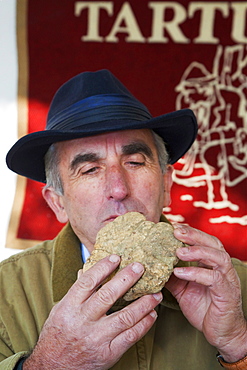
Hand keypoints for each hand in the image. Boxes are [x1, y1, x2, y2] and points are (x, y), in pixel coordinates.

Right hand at [23, 255, 161, 369]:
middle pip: (107, 295)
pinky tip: (152, 315)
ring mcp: (96, 338)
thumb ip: (75, 292)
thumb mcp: (60, 310)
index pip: (87, 282)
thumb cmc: (57, 336)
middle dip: (126, 279)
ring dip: (143, 303)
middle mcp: (83, 321)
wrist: (53, 368)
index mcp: (69, 307)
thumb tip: (87, 270)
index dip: (102, 268)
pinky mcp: (108, 353)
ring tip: (156, 294)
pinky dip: (144, 324)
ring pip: (124, 317)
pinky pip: (130, 336)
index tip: (116, 257)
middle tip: (140, 267)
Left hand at [165, 224, 246, 362]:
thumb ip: (172, 277)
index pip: (204, 241)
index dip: (190, 233)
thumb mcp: (183, 290)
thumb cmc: (205, 309)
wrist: (221, 333)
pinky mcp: (227, 293)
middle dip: (194, 235)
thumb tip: (153, 266)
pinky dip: (196, 273)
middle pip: (213, 243)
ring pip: (217, 257)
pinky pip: (213, 279)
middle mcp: (222, 268)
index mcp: (213, 264)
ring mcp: (227, 280)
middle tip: (176, 231)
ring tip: (178, 251)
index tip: (173, 227)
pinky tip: (180, 272)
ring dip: (197, 251)